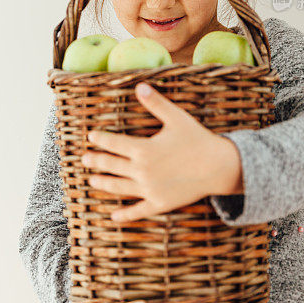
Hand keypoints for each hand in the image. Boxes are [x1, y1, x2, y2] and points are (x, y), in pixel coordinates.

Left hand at [82, 81, 242, 222]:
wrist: (219, 167)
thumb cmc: (198, 139)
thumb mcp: (176, 117)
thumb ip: (156, 103)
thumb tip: (139, 85)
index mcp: (144, 149)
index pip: (114, 144)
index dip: (101, 139)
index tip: (91, 136)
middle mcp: (142, 171)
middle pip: (112, 165)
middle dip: (97, 161)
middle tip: (84, 158)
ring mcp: (150, 189)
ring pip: (120, 187)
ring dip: (103, 184)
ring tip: (92, 181)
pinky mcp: (160, 203)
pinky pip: (138, 211)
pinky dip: (125, 215)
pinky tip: (114, 217)